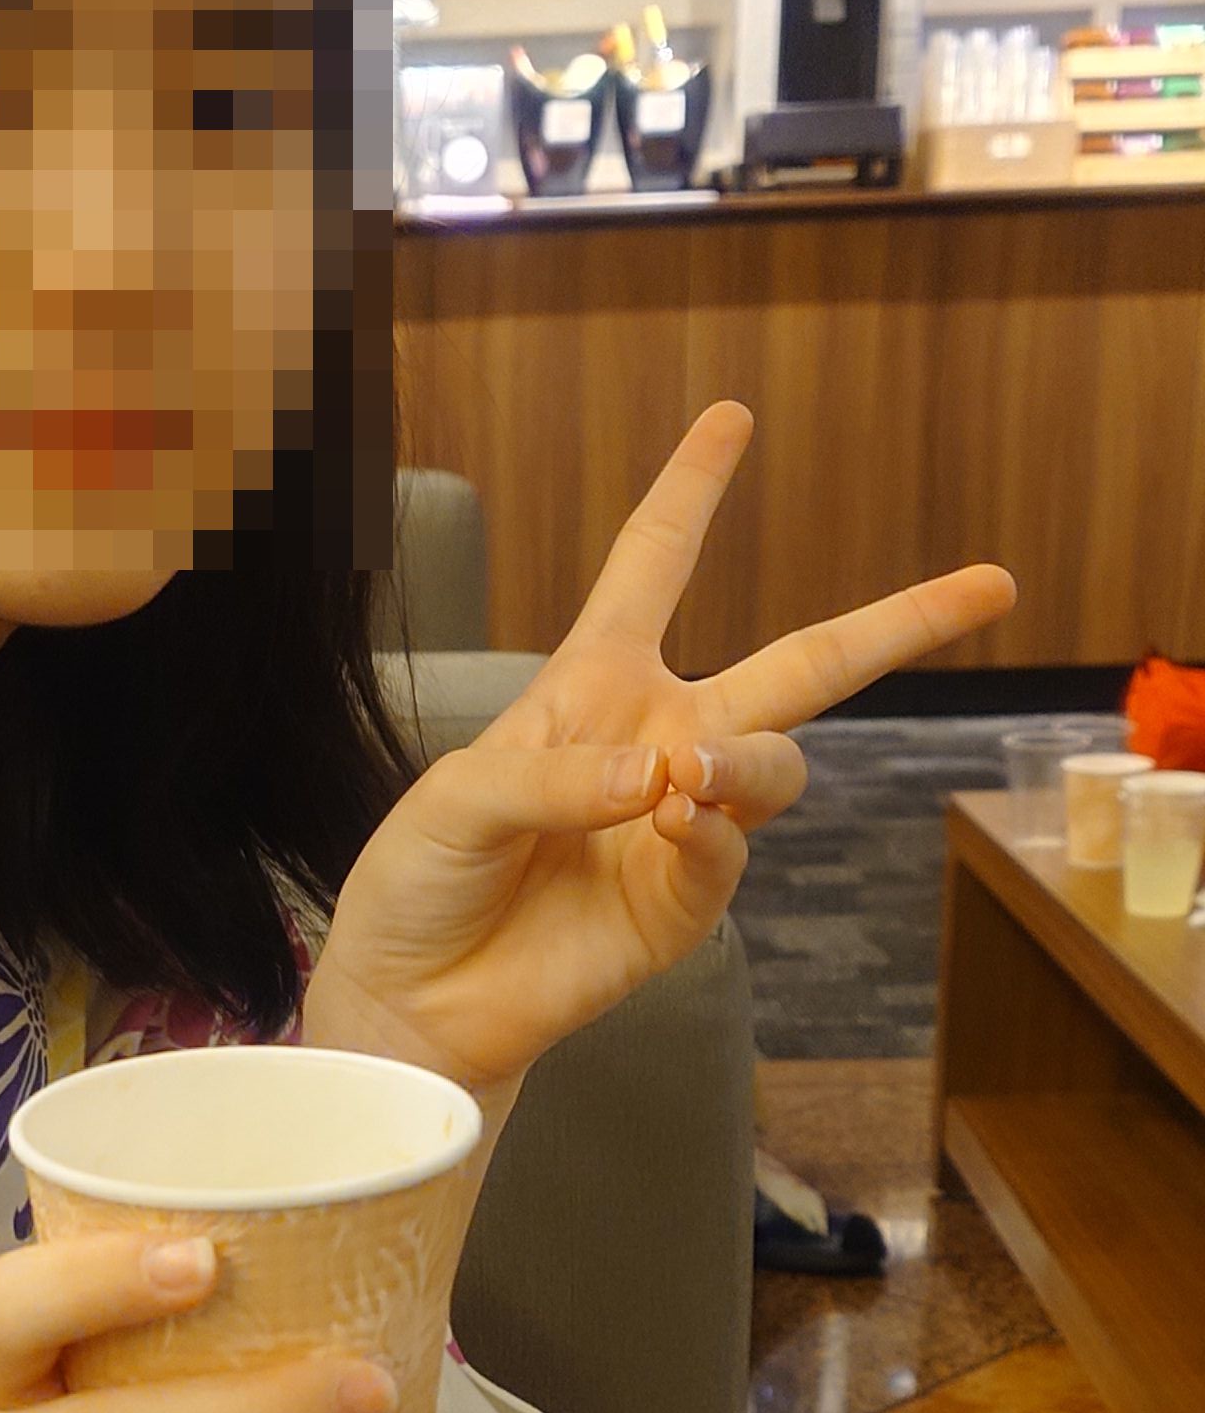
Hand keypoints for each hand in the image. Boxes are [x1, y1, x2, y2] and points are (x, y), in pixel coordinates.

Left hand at [306, 404, 1015, 1091]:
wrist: (418, 994)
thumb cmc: (425, 876)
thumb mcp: (462, 796)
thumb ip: (562, 775)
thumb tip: (677, 778)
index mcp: (594, 682)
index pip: (653, 563)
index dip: (691, 491)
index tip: (731, 417)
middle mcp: (658, 739)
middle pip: (804, 663)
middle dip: (902, 622)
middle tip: (994, 582)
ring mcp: (682, 823)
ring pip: (777, 764)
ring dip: (750, 762)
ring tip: (690, 781)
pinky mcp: (686, 902)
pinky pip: (732, 850)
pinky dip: (712, 832)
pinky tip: (674, 824)